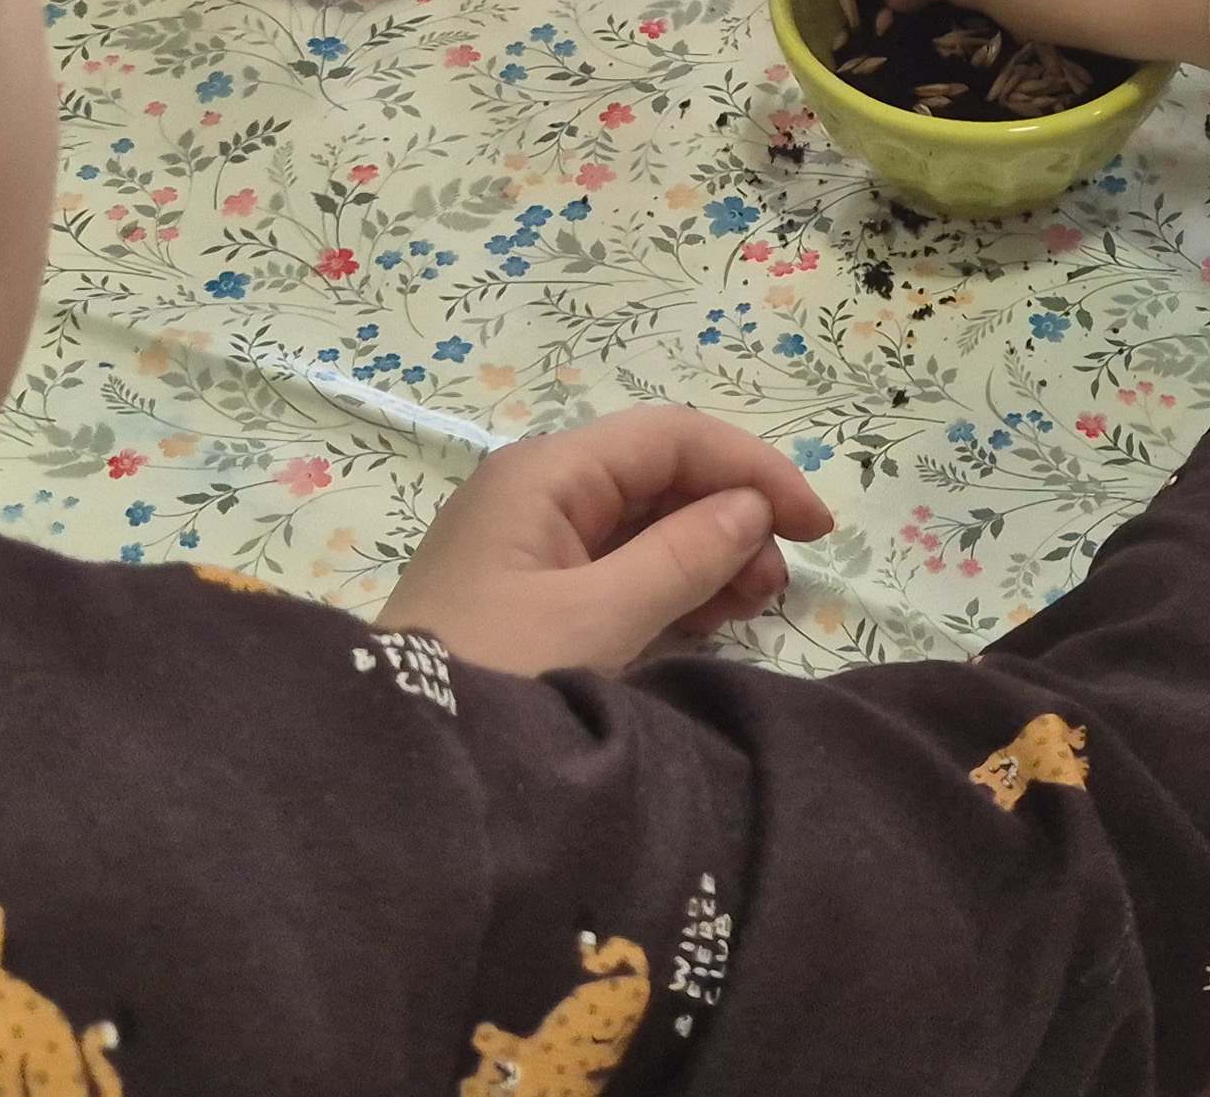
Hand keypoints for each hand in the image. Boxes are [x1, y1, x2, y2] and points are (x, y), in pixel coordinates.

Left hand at [379, 407, 834, 675]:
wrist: (393, 772)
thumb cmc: (494, 679)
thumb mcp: (598, 620)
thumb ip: (683, 558)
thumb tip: (752, 509)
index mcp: (545, 475)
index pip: (671, 436)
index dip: (753, 468)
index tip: (816, 526)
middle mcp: (536, 494)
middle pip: (658, 475)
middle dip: (732, 514)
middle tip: (776, 586)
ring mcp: (530, 547)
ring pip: (643, 523)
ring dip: (708, 553)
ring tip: (751, 605)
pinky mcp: (529, 598)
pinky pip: (618, 567)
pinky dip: (671, 585)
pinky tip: (707, 619)